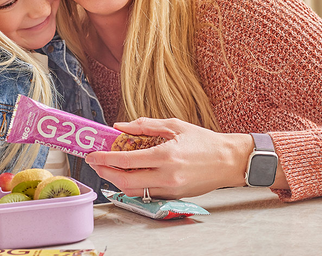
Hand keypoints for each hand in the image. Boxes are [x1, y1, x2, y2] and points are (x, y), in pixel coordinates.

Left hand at [85, 117, 252, 198]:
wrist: (229, 161)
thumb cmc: (203, 140)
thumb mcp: (174, 125)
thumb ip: (145, 126)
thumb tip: (120, 126)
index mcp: (165, 155)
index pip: (126, 160)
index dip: (105, 158)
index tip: (92, 154)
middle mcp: (166, 176)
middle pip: (125, 181)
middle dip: (105, 173)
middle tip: (95, 164)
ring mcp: (170, 189)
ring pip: (134, 191)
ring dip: (116, 181)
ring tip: (108, 168)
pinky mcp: (174, 197)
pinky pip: (146, 194)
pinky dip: (133, 186)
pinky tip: (128, 175)